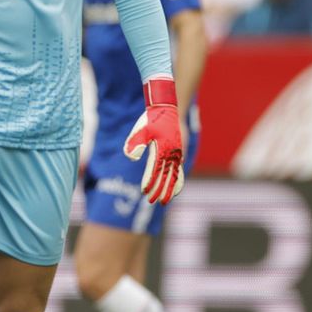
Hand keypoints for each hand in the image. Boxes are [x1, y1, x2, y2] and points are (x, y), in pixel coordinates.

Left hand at [123, 75, 183, 204]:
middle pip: (166, 177)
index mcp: (162, 149)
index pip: (155, 170)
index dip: (149, 182)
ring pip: (175, 176)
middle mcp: (172, 154)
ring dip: (170, 189)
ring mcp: (177, 154)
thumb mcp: (141, 129)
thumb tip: (131, 158)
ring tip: (166, 201)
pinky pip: (180, 171)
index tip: (144, 192)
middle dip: (160, 190)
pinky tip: (176, 190)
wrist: (166, 109)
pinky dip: (179, 181)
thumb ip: (135, 143)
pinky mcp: (179, 154)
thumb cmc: (151, 119)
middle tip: (153, 202)